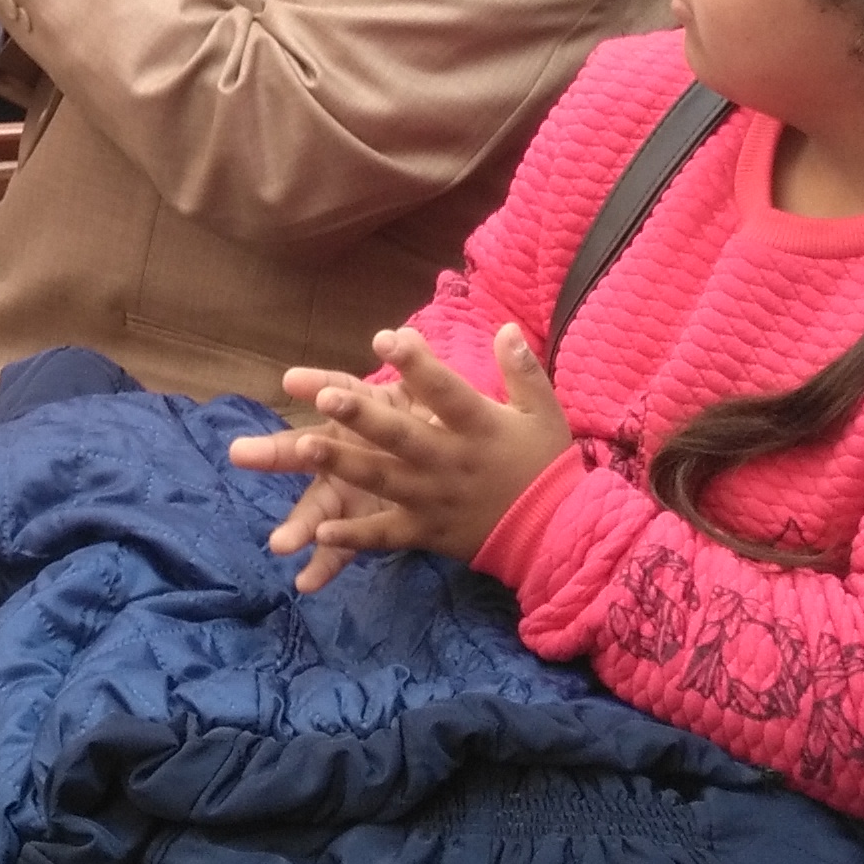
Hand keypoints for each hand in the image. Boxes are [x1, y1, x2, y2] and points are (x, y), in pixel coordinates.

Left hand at [227, 325, 573, 589]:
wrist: (557, 535)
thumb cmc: (543, 465)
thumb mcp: (544, 412)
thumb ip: (522, 370)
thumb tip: (505, 326)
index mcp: (479, 427)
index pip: (445, 390)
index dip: (416, 364)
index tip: (386, 336)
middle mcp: (451, 462)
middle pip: (402, 436)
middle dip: (363, 417)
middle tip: (325, 396)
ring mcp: (435, 499)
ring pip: (383, 480)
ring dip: (344, 464)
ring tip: (305, 447)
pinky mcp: (426, 531)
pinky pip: (386, 534)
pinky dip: (355, 536)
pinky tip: (320, 531)